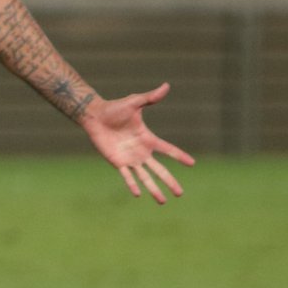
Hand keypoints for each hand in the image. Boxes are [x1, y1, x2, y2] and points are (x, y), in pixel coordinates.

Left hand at [81, 83, 194, 203]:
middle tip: (180, 193)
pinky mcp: (117, 162)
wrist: (95, 116)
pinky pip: (126, 176)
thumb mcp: (135, 102)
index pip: (167, 150)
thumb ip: (150, 98)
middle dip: (170, 181)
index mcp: (148, 139)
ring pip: (144, 177)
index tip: (192, 164)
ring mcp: (130, 159)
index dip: (179, 156)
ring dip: (153, 189)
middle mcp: (141, 152)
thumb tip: (166, 85)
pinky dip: (132, 184)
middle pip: (159, 170)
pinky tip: (138, 194)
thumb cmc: (115, 108)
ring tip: (162, 201)